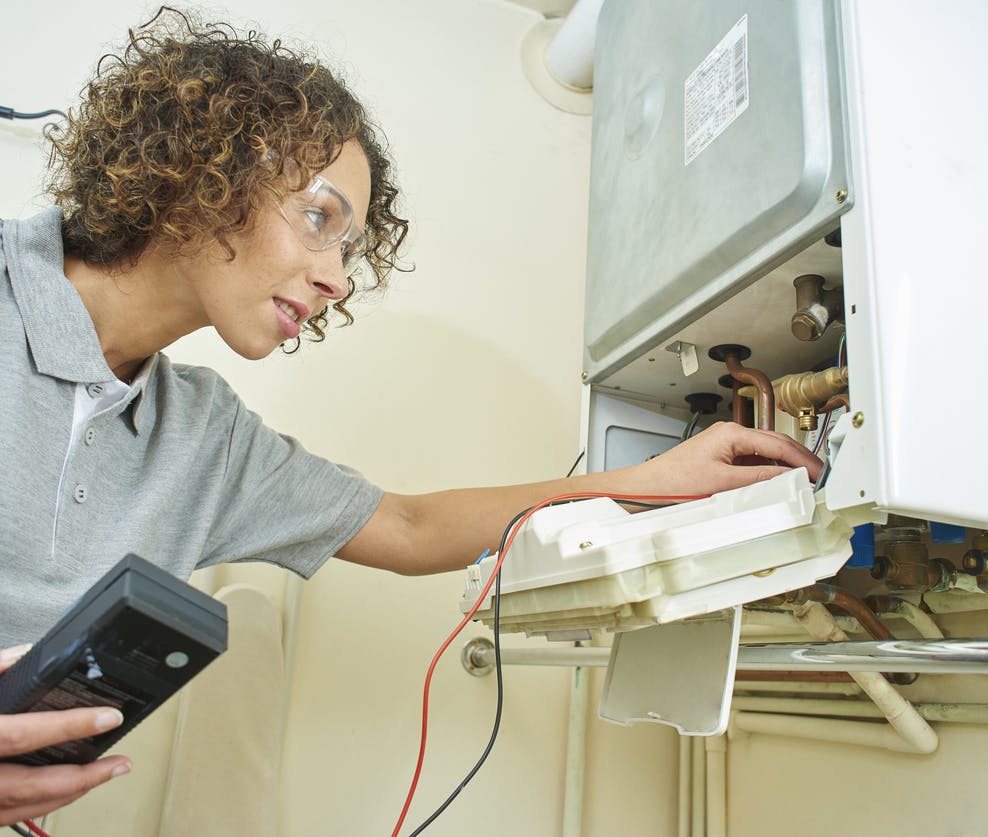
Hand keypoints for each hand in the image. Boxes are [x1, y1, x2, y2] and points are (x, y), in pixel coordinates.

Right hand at [0, 645, 131, 825]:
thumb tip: (24, 655)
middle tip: (121, 762)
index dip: (70, 726)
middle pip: (30, 786)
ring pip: (22, 811)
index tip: (108, 717)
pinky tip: (63, 793)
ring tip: (105, 776)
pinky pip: (6, 821)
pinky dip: (39, 808)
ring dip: (69, 795)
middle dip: (84, 777)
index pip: (23, 735)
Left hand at [640, 421, 822, 495]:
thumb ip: (759, 478)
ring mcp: (725, 445)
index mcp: (732, 433)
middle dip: (798, 460)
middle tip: (818, 477)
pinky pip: (752, 462)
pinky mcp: (720, 458)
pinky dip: (767, 471)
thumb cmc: (674, 482)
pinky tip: (776, 483)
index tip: (818, 473)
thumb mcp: (724, 483)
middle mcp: (730, 434)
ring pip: (764, 453)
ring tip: (802, 481)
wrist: (647, 489)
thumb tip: (788, 477)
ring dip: (784, 466)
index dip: (802, 460)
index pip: (778, 444)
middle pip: (774, 444)